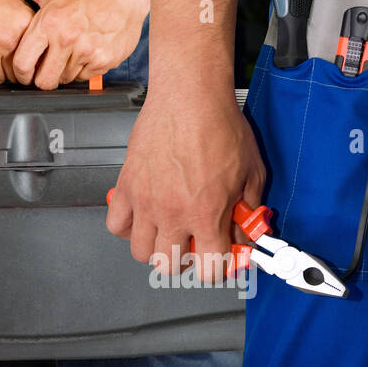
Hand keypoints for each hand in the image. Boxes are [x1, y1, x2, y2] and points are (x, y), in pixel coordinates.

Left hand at [0, 0, 146, 89]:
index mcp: (48, 24)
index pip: (22, 64)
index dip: (20, 71)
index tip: (23, 69)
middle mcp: (67, 39)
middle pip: (43, 81)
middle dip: (40, 78)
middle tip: (43, 68)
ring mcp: (87, 51)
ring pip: (64, 80)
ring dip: (62, 72)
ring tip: (65, 55)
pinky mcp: (105, 60)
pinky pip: (85, 78)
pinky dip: (81, 71)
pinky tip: (82, 53)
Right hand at [107, 85, 264, 282]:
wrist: (189, 97)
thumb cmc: (219, 126)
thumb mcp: (252, 172)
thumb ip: (249, 210)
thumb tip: (245, 233)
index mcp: (206, 214)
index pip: (208, 269)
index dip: (216, 267)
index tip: (218, 256)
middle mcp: (173, 214)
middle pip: (168, 266)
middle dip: (184, 259)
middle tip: (192, 241)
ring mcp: (145, 202)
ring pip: (140, 252)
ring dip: (156, 247)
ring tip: (167, 230)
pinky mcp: (126, 186)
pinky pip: (116, 224)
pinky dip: (127, 227)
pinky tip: (143, 215)